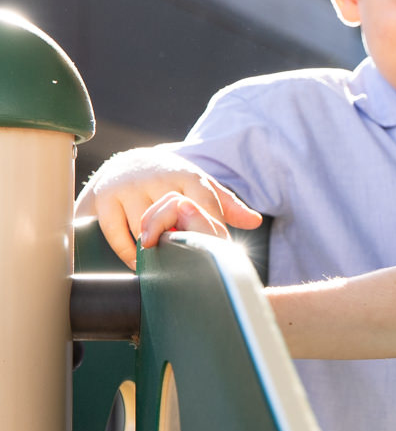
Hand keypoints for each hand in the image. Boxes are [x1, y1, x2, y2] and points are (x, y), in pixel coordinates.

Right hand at [77, 149, 260, 268]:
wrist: (130, 163)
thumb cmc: (174, 181)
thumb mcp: (201, 186)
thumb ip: (228, 205)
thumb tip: (255, 221)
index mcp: (186, 174)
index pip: (204, 204)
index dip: (210, 230)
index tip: (214, 251)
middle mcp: (156, 178)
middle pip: (171, 221)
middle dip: (180, 244)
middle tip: (188, 265)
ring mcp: (128, 188)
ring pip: (143, 231)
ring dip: (154, 252)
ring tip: (166, 267)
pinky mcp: (104, 199)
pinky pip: (116, 235)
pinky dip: (128, 255)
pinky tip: (140, 264)